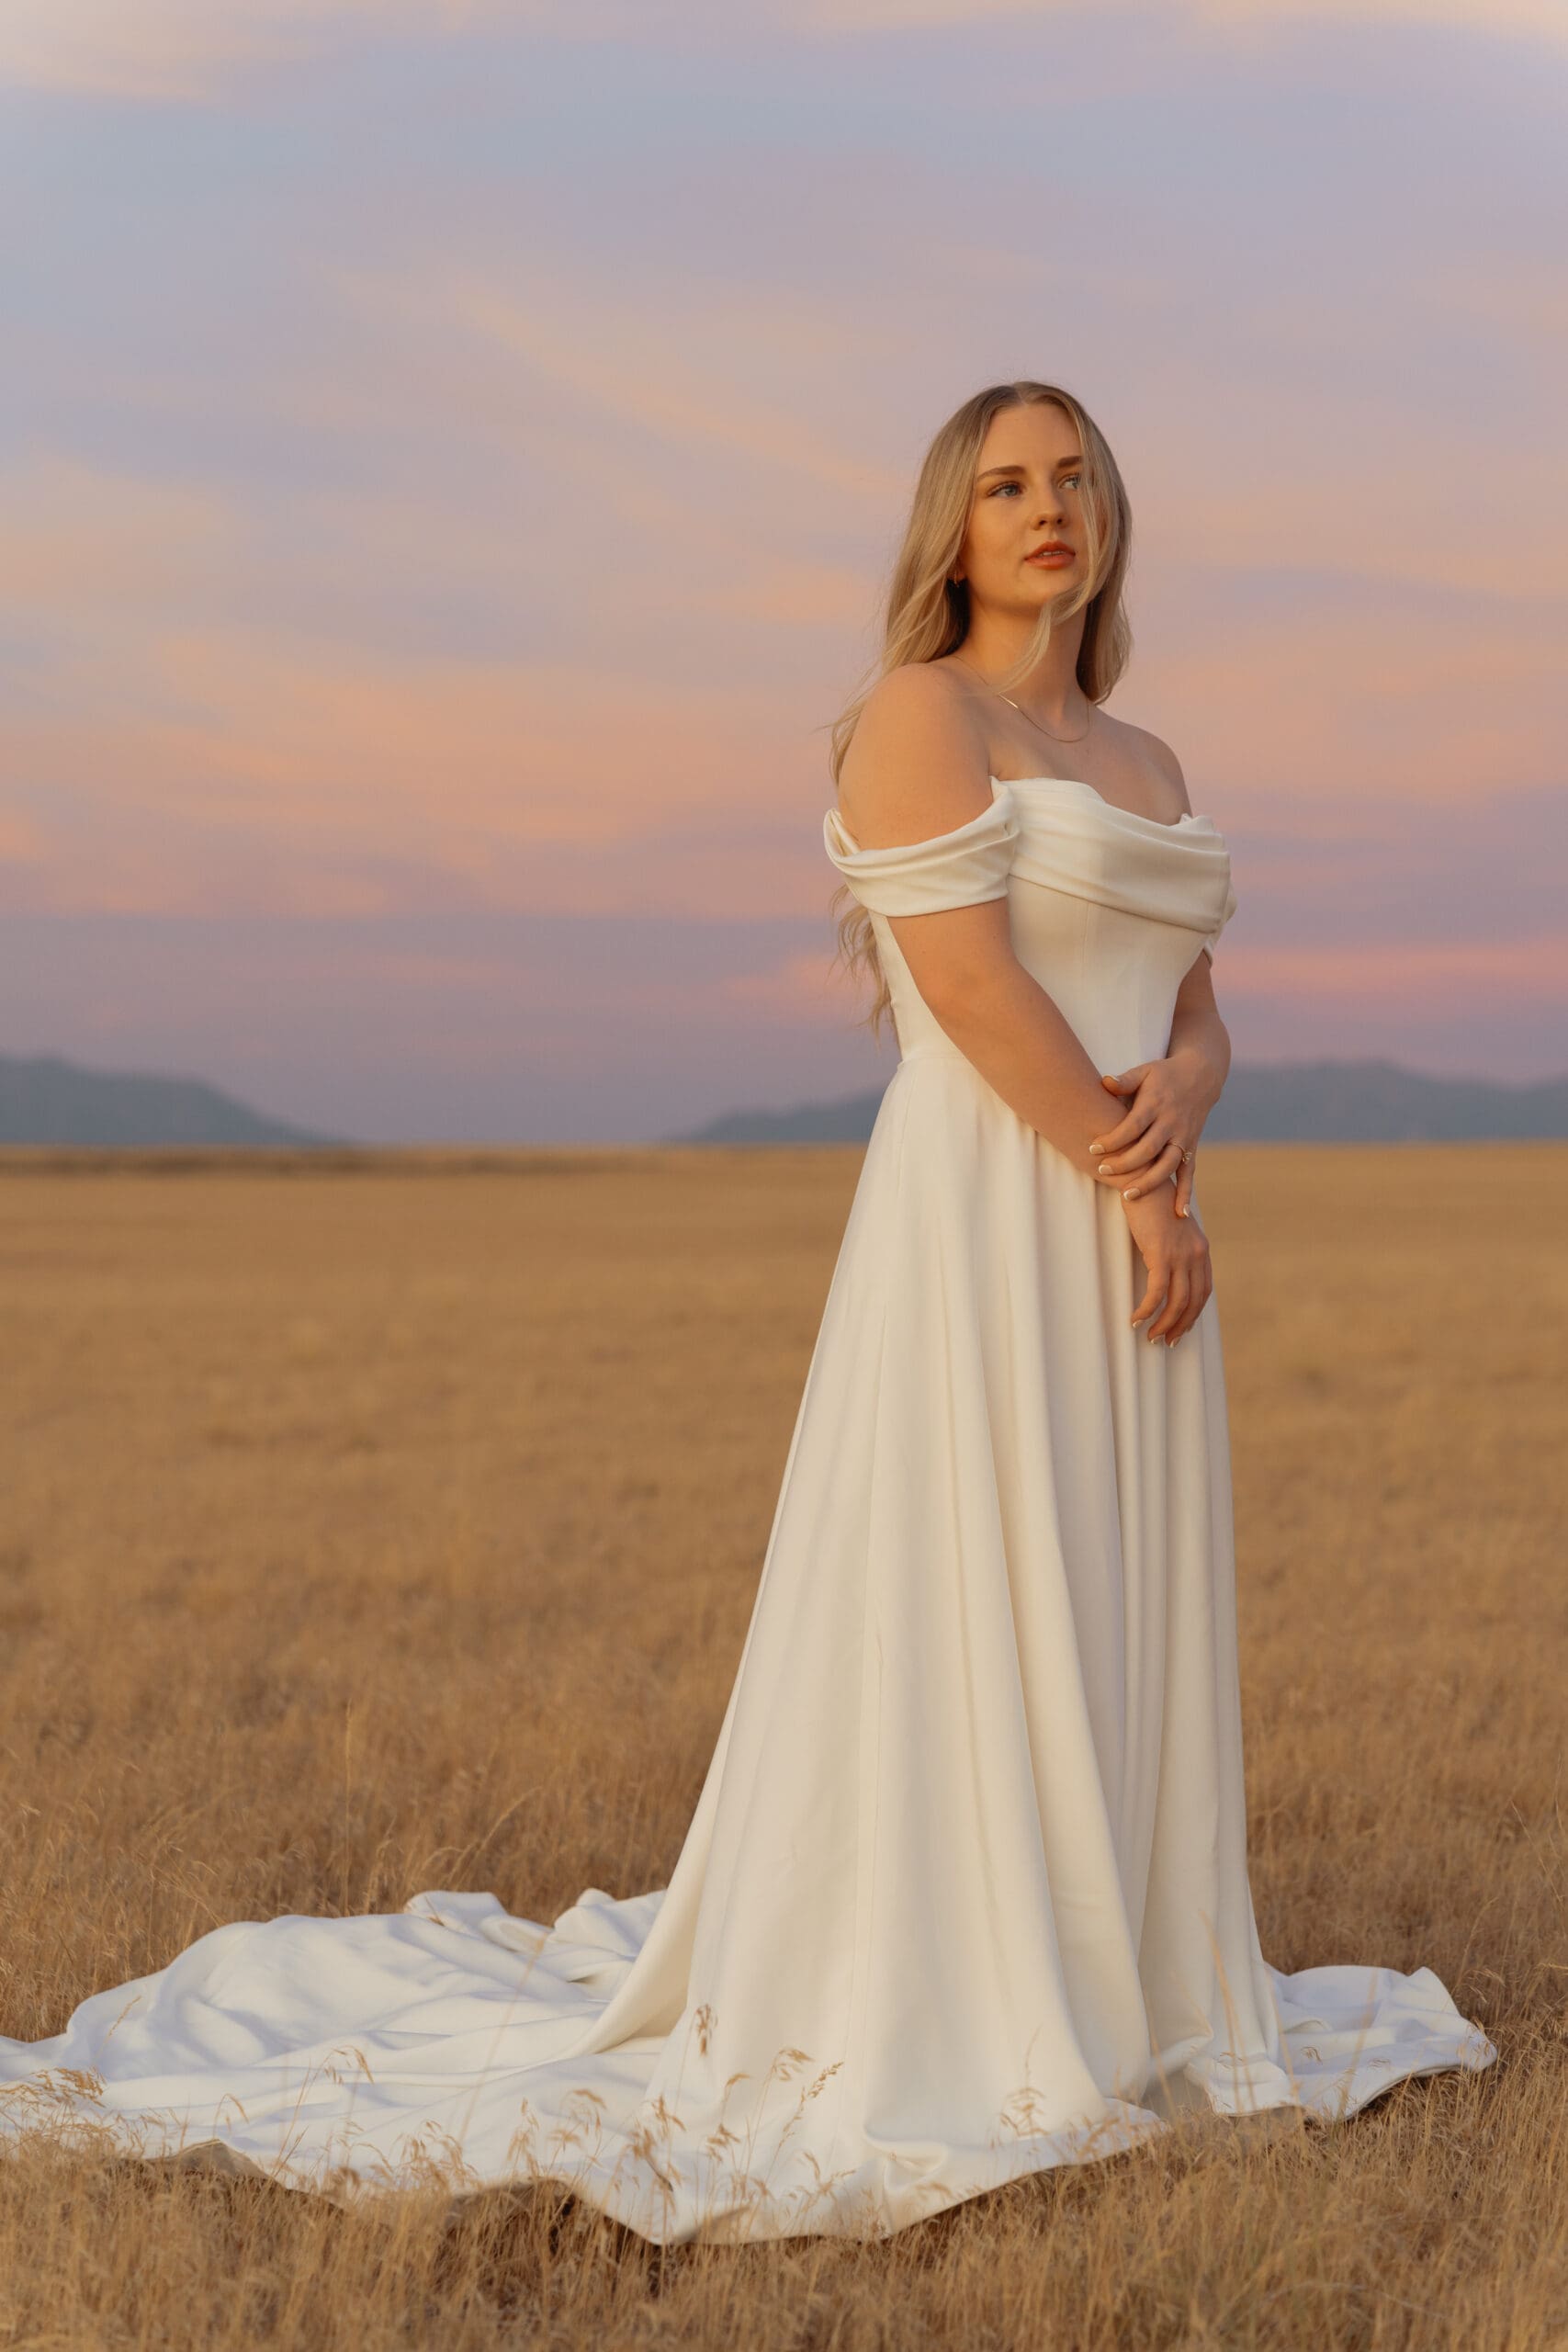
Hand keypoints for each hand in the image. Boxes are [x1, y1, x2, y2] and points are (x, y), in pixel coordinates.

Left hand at [1087, 1045, 1220, 1220]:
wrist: (1202, 1075)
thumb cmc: (1164, 1074)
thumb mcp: (1145, 1071)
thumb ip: (1125, 1080)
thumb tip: (1104, 1083)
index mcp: (1156, 1104)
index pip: (1133, 1126)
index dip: (1113, 1139)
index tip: (1093, 1148)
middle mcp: (1172, 1122)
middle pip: (1148, 1149)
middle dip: (1125, 1162)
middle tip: (1102, 1171)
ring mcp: (1184, 1137)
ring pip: (1168, 1165)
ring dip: (1149, 1183)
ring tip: (1128, 1196)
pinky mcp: (1192, 1147)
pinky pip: (1190, 1173)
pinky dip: (1186, 1193)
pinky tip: (1180, 1215)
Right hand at [1121, 1184, 1212, 1345]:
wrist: (1142, 1178)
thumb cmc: (1150, 1201)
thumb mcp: (1169, 1227)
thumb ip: (1174, 1247)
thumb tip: (1164, 1269)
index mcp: (1200, 1248)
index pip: (1204, 1290)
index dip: (1193, 1313)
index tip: (1181, 1328)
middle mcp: (1195, 1253)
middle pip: (1193, 1301)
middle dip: (1180, 1325)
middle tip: (1166, 1341)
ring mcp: (1180, 1254)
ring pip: (1177, 1301)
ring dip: (1164, 1324)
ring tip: (1150, 1337)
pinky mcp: (1160, 1253)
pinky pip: (1157, 1292)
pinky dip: (1147, 1310)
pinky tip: (1136, 1319)